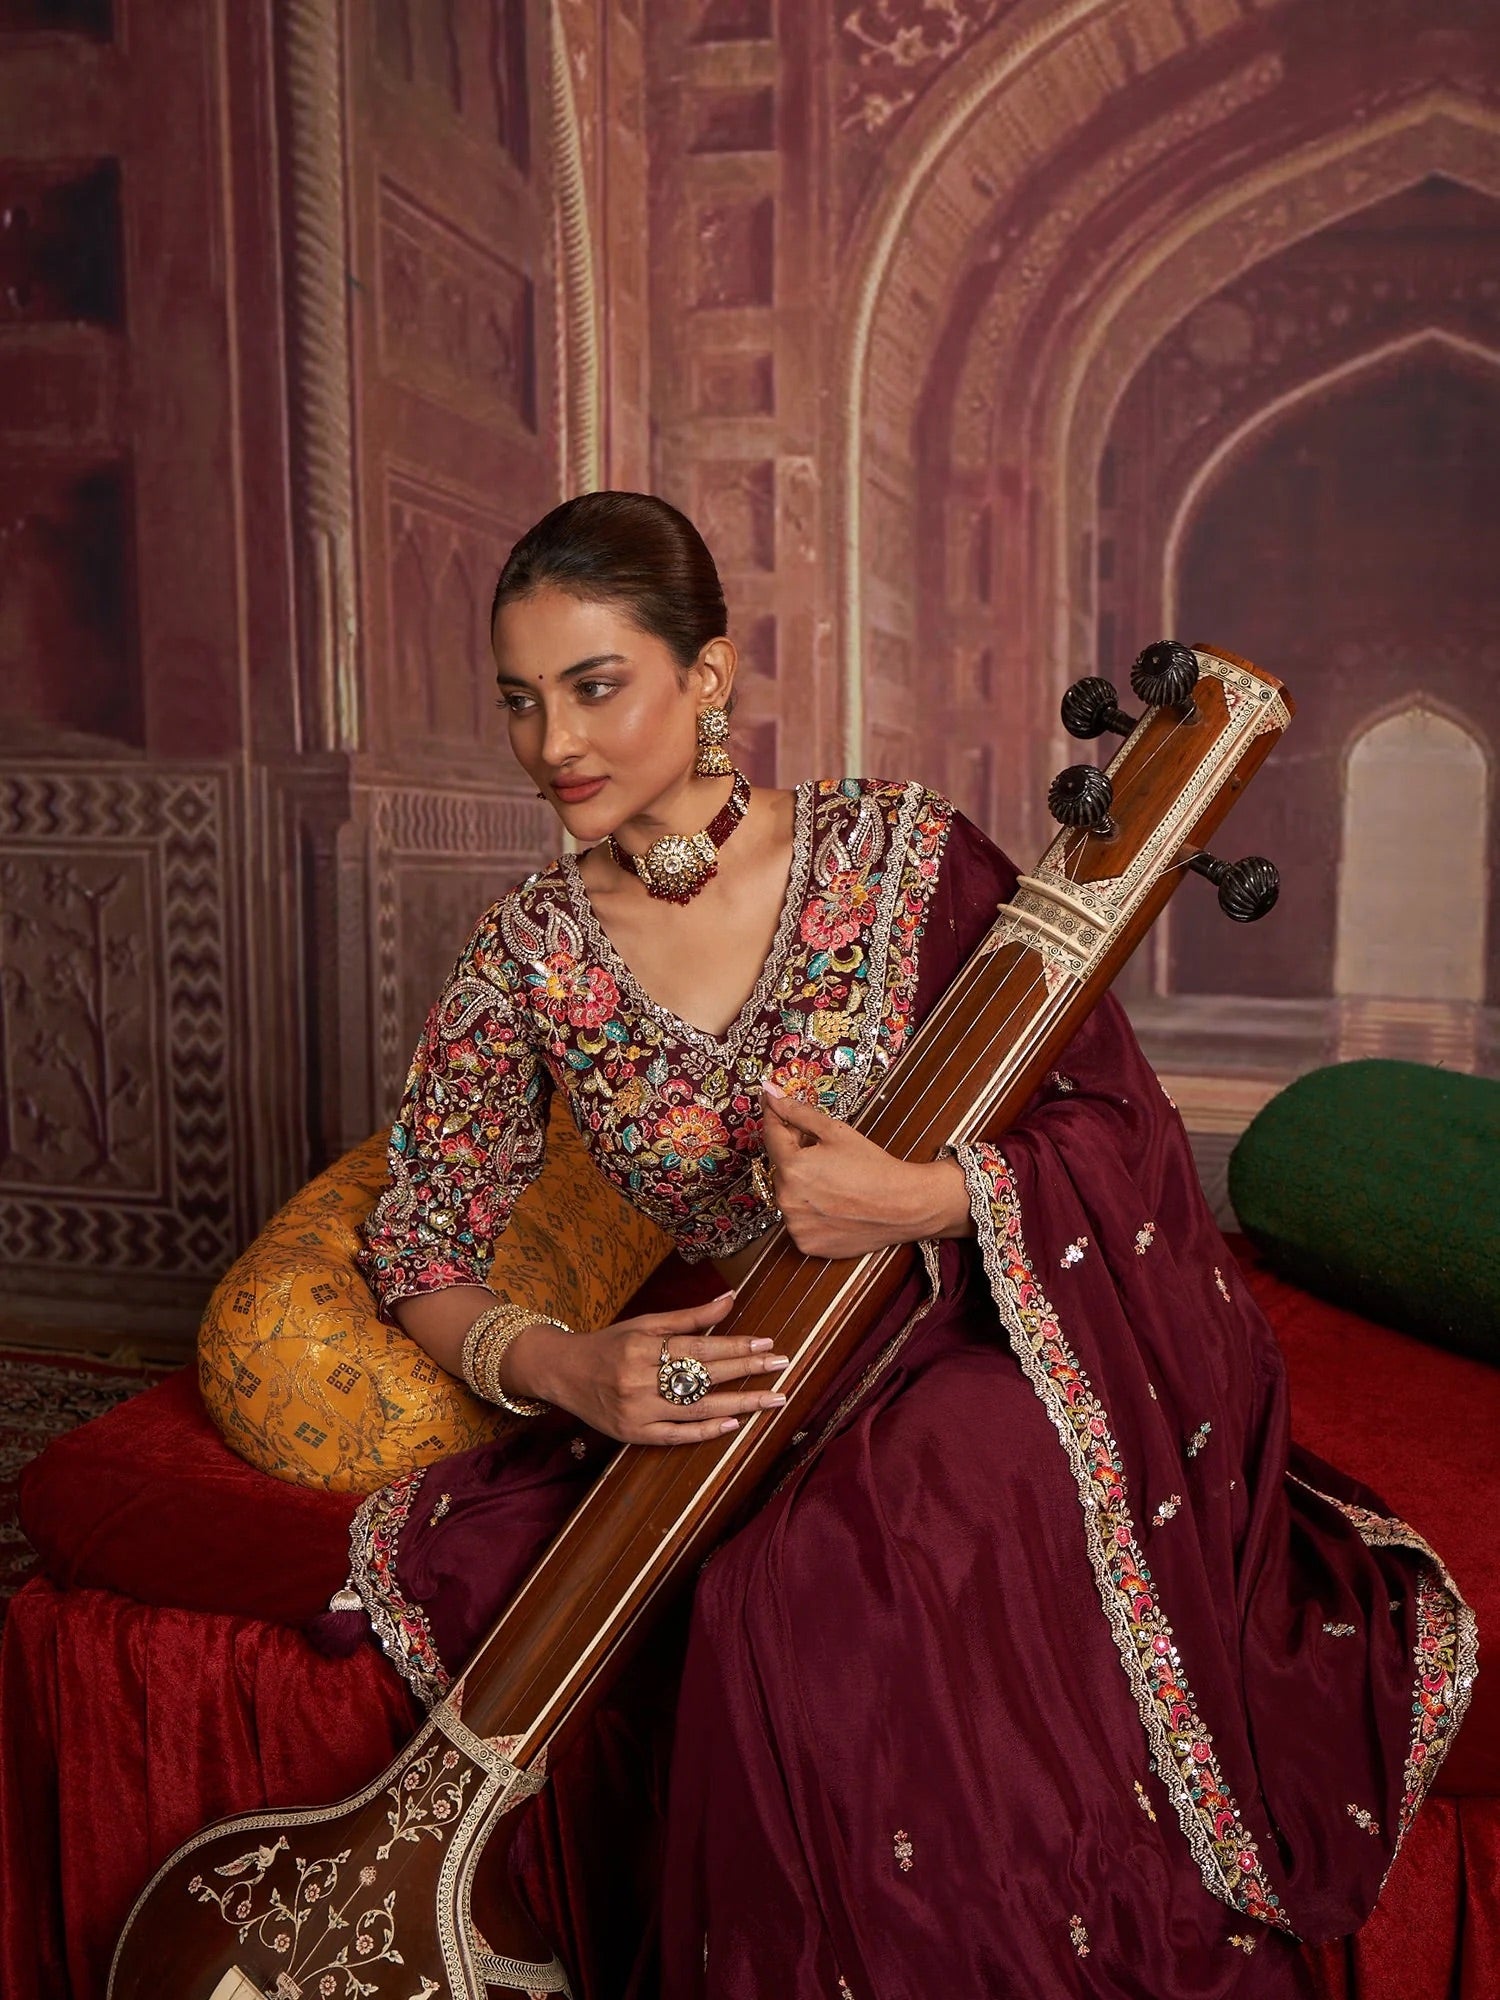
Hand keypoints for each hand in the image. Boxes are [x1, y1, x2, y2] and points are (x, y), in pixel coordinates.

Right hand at [501, 1290, 789, 1445]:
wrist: (562, 1373)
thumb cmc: (609, 1345)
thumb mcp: (645, 1324)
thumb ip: (689, 1317)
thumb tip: (730, 1299)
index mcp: (644, 1347)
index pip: (700, 1348)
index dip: (736, 1346)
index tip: (768, 1344)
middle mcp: (641, 1379)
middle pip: (704, 1377)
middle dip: (747, 1371)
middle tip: (782, 1366)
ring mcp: (637, 1410)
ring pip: (697, 1408)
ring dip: (740, 1404)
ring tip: (773, 1399)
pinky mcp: (633, 1434)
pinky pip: (676, 1436)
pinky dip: (705, 1430)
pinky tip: (733, 1424)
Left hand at [760, 1078, 973, 1257]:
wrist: (903, 1206)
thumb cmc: (872, 1167)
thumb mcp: (836, 1132)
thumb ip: (798, 1113)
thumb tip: (772, 1095)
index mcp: (792, 1168)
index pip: (771, 1136)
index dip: (773, 1118)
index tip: (772, 1105)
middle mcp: (787, 1200)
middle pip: (781, 1168)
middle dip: (795, 1156)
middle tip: (823, 1151)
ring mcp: (796, 1225)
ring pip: (789, 1195)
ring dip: (801, 1186)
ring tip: (834, 1182)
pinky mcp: (806, 1244)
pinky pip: (799, 1221)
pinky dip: (810, 1212)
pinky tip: (834, 1204)